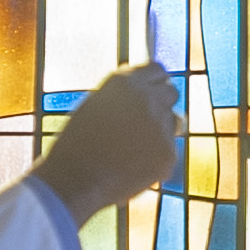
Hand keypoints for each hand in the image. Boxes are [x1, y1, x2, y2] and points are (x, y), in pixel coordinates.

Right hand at [35, 62, 178, 230]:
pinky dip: (156, 158)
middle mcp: (146, 98)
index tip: (152, 93)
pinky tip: (132, 167)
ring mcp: (160, 126)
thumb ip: (125, 96)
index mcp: (125, 82)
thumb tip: (153, 94)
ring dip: (160, 130)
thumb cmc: (78, 145)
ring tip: (131, 149)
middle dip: (161, 104)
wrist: (75, 180)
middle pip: (171, 92)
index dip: (155, 82)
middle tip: (145, 123)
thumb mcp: (96, 105)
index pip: (157, 69)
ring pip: (174, 121)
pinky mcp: (168, 153)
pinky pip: (169, 150)